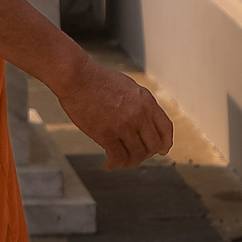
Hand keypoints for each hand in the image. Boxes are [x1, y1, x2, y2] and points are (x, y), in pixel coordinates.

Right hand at [52, 56, 174, 169]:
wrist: (76, 77)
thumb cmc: (97, 79)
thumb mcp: (128, 87)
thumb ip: (139, 104)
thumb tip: (144, 121)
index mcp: (146, 101)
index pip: (165, 128)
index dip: (165, 143)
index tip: (162, 150)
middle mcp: (139, 115)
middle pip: (153, 145)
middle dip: (146, 154)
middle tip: (136, 156)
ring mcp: (124, 125)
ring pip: (136, 155)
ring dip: (130, 162)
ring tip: (121, 162)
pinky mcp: (106, 134)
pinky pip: (117, 157)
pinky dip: (114, 164)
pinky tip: (108, 164)